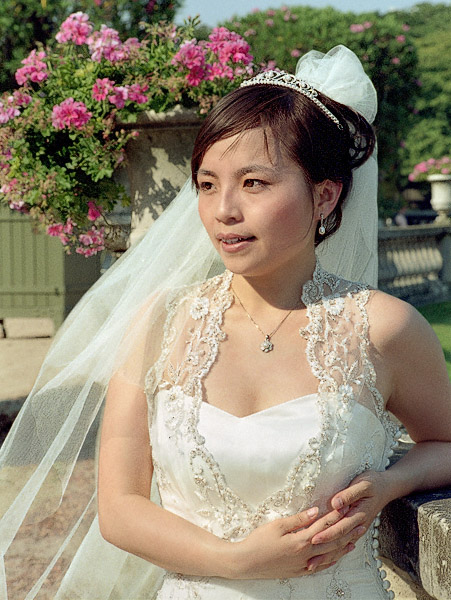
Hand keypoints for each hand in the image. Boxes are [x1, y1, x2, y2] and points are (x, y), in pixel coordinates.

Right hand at [231, 505, 357, 579]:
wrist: (247, 562)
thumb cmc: (259, 541)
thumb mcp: (277, 525)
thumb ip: (298, 519)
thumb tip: (316, 511)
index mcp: (301, 541)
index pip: (323, 525)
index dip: (336, 515)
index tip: (347, 506)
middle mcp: (306, 555)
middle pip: (332, 541)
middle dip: (347, 531)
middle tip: (361, 522)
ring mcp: (304, 565)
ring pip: (330, 555)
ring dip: (344, 546)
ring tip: (356, 538)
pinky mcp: (300, 572)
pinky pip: (322, 566)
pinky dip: (333, 559)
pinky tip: (339, 555)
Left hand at [307, 471, 389, 571]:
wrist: (387, 488)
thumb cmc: (373, 483)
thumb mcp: (362, 484)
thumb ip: (348, 494)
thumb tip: (335, 504)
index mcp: (359, 514)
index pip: (341, 527)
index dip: (327, 534)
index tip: (313, 539)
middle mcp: (359, 525)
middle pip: (340, 540)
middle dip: (324, 550)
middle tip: (308, 558)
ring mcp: (358, 529)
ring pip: (342, 546)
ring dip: (327, 556)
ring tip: (313, 565)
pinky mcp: (356, 529)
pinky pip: (345, 544)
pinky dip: (336, 554)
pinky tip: (327, 560)